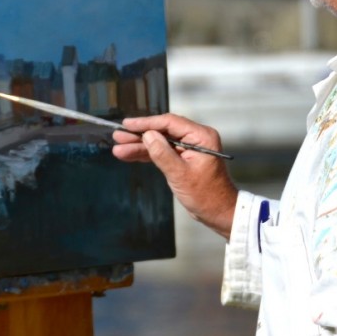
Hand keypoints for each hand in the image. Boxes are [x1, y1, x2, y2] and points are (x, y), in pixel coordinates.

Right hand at [113, 114, 237, 239]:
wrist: (218, 212)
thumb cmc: (205, 195)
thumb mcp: (181, 175)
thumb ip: (163, 153)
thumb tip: (147, 135)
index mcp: (201, 136)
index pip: (170, 123)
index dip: (147, 123)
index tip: (127, 125)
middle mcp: (196, 138)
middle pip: (163, 131)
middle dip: (140, 135)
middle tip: (118, 136)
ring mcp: (189, 149)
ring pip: (160, 143)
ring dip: (140, 146)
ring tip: (118, 148)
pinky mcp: (183, 160)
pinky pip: (163, 153)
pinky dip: (147, 155)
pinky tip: (129, 155)